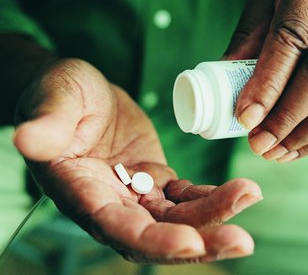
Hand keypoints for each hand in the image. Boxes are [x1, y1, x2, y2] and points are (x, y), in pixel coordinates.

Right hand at [13, 59, 261, 262]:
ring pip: (178, 217)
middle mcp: (110, 202)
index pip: (116, 228)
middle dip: (199, 239)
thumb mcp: (53, 98)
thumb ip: (46, 120)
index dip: (152, 241)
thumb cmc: (61, 93)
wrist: (82, 93)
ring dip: (215, 214)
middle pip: (156, 234)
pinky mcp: (155, 178)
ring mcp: (136, 192)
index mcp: (80, 191)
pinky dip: (211, 195)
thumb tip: (29, 139)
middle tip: (242, 240)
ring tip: (249, 195)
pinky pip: (186, 194)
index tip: (190, 242)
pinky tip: (237, 191)